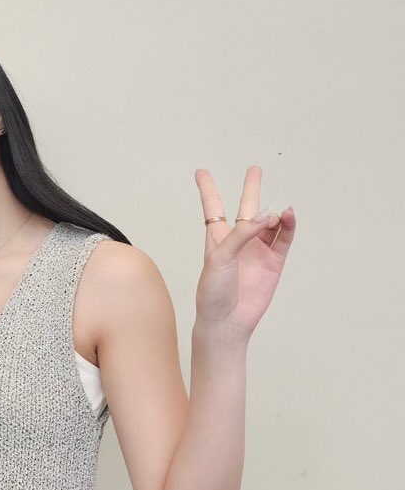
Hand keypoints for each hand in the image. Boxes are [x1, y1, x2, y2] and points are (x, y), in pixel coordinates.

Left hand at [194, 167, 295, 340]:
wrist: (227, 320)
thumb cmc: (213, 291)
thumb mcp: (219, 258)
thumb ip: (241, 235)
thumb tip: (267, 215)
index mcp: (217, 238)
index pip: (212, 207)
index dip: (207, 189)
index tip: (200, 171)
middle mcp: (238, 241)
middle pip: (246, 208)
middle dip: (251, 188)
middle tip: (255, 169)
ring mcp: (257, 250)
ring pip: (269, 223)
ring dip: (273, 214)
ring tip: (276, 213)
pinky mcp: (274, 262)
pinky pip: (284, 239)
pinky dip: (287, 226)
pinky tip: (288, 216)